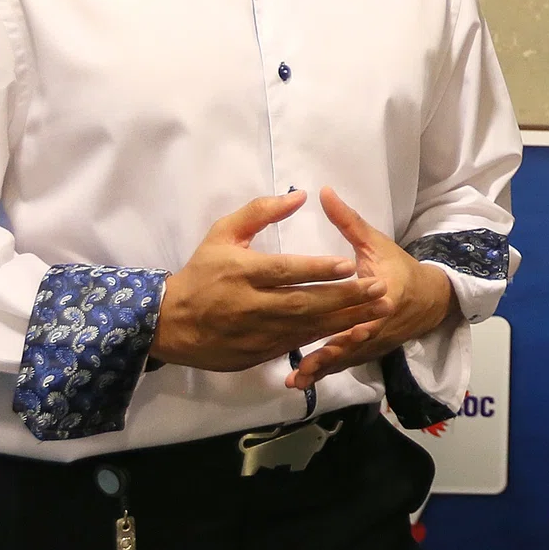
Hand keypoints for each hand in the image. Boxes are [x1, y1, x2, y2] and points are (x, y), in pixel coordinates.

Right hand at [151, 191, 391, 370]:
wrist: (170, 323)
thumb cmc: (202, 272)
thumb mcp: (223, 233)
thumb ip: (260, 212)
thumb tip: (300, 196)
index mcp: (242, 273)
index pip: (286, 271)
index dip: (318, 269)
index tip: (350, 264)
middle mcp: (251, 305)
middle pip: (304, 302)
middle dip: (345, 296)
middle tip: (378, 288)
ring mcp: (256, 333)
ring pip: (307, 327)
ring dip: (346, 319)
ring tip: (378, 309)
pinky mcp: (258, 353)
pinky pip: (298, 345)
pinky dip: (327, 338)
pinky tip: (352, 329)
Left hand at [288, 188, 457, 388]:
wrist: (429, 300)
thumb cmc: (397, 267)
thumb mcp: (376, 242)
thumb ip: (348, 221)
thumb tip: (322, 192)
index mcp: (384, 293)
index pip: (366, 307)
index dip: (352, 319)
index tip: (329, 325)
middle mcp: (379, 322)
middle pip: (353, 340)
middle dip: (328, 355)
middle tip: (301, 366)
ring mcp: (373, 341)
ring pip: (345, 357)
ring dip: (322, 369)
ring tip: (296, 380)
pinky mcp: (366, 351)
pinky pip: (343, 363)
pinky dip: (323, 373)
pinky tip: (299, 382)